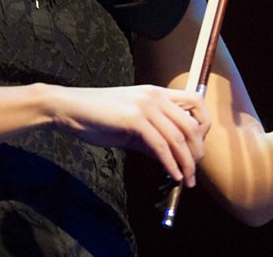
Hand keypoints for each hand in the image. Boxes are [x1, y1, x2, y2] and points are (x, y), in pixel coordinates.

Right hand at [49, 84, 210, 186]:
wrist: (69, 109)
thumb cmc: (97, 117)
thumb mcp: (130, 126)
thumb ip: (151, 138)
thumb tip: (170, 158)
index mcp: (156, 93)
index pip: (196, 102)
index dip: (203, 126)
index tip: (198, 147)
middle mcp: (155, 96)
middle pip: (191, 124)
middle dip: (197, 151)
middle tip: (194, 171)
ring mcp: (146, 106)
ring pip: (178, 137)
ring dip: (186, 163)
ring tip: (187, 180)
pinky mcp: (134, 119)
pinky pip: (160, 145)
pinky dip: (170, 163)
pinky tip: (173, 176)